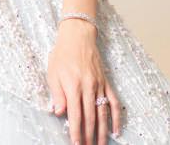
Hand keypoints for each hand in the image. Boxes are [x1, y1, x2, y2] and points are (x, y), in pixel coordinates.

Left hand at [47, 19, 121, 143]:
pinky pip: (113, 102)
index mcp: (73, 87)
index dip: (76, 132)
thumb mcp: (53, 73)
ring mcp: (99, 85)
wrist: (78, 36)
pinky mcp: (106, 82)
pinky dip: (116, 117)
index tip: (76, 144)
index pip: (75, 115)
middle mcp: (88, 88)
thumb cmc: (62, 54)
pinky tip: (116, 130)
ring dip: (102, 131)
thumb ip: (57, 95)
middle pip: (90, 118)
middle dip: (89, 136)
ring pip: (103, 113)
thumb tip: (59, 113)